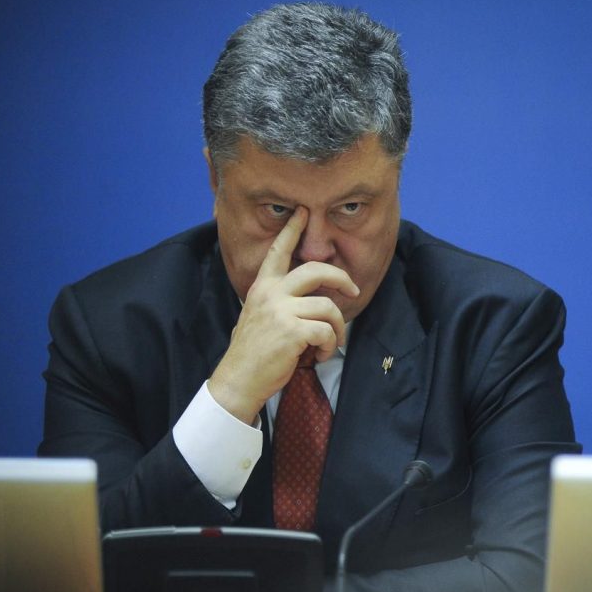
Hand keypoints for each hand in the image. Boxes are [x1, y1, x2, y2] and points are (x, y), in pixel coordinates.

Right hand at [208, 207, 359, 422]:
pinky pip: (326, 331)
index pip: (278, 251)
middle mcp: (271, 293)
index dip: (292, 229)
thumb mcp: (257, 315)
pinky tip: (318, 356)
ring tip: (329, 343)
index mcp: (262, 287)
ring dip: (337, 328)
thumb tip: (309, 297)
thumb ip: (278, 300)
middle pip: (317, 269)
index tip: (303, 212)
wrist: (239, 379)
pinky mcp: (292, 331)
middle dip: (341, 278)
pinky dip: (329, 346)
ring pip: (328, 307)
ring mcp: (281, 311)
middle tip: (353, 291)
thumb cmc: (252, 351)